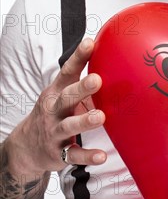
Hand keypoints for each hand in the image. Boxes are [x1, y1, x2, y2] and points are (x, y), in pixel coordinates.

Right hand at [8, 38, 105, 174]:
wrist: (26, 147)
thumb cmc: (54, 113)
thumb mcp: (61, 93)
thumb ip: (81, 80)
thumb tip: (110, 59)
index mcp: (57, 91)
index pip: (68, 71)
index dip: (78, 56)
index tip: (90, 43)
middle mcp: (54, 110)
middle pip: (67, 96)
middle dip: (82, 88)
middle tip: (97, 79)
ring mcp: (55, 131)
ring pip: (69, 126)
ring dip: (84, 121)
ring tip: (100, 117)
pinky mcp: (59, 153)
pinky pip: (73, 155)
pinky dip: (87, 155)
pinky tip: (101, 156)